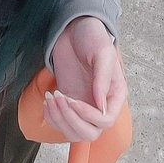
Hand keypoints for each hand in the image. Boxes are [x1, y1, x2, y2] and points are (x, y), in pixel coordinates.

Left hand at [43, 16, 127, 142]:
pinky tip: (48, 101)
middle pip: (90, 133)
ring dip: (60, 120)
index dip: (88, 115)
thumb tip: (102, 107)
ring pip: (74, 132)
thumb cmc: (92, 38)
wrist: (74, 29)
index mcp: (116, 95)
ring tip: (51, 98)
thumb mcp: (102, 53)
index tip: (71, 99)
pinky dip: (52, 117)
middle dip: (72, 120)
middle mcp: (101, 105)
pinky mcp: (69, 104)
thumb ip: (103, 80)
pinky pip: (61, 123)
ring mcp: (84, 106)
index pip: (106, 120)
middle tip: (60, 99)